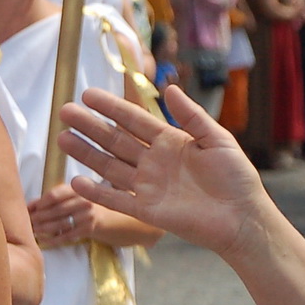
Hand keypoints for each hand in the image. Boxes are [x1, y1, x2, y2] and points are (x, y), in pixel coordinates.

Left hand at [27, 183, 99, 247]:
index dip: (41, 203)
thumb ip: (46, 200)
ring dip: (43, 228)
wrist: (101, 216)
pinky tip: (43, 240)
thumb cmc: (77, 204)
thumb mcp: (65, 196)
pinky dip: (52, 239)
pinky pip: (66, 236)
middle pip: (56, 210)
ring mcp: (87, 216)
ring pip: (60, 224)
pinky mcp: (87, 229)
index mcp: (76, 189)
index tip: (32, 210)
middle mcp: (84, 201)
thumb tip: (27, 208)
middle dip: (39, 217)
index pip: (54, 195)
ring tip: (33, 230)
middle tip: (29, 222)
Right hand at [58, 84, 267, 254]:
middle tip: (65, 111)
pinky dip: (96, 192)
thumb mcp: (218, 139)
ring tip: (62, 137)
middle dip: (90, 126)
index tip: (88, 94)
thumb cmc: (236, 177)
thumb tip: (170, 87)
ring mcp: (148, 186)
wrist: (242, 217)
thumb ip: (192, 115)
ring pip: (110, 166)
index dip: (112, 107)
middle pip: (115, 140)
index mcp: (170, 141)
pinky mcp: (147, 211)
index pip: (134, 120)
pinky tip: (76, 180)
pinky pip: (116, 199)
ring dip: (86, 153)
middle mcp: (154, 162)